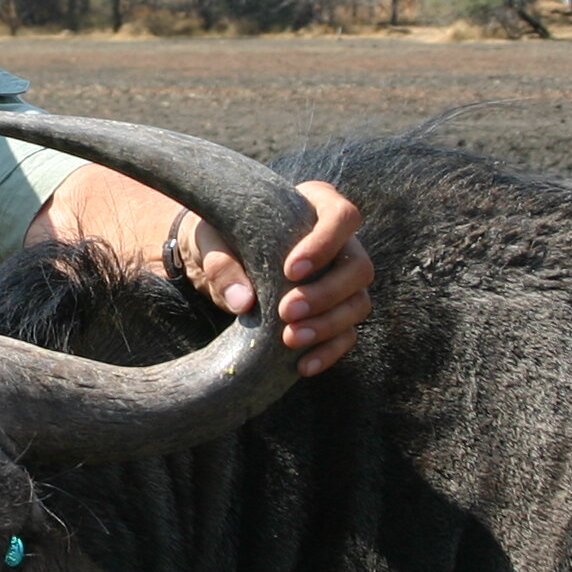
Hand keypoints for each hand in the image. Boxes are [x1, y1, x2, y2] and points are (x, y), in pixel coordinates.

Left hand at [181, 179, 371, 377]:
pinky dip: (328, 351)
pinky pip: (347, 334)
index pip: (343, 217)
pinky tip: (303, 365)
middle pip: (358, 267)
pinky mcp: (336, 312)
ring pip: (358, 303)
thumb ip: (223, 263)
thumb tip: (242, 301)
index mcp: (317, 206)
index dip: (325, 244)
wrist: (220, 260)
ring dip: (328, 325)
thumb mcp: (213, 240)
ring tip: (290, 339)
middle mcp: (340, 242)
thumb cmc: (221, 237)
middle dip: (325, 294)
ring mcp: (342, 280)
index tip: (291, 270)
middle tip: (285, 312)